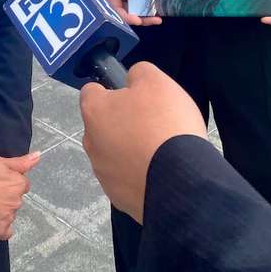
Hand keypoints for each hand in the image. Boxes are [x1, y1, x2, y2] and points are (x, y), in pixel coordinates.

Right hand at [0, 152, 39, 239]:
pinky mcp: (0, 231)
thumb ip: (21, 162)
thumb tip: (38, 156)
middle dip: (6, 198)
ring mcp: (9, 218)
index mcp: (18, 184)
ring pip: (10, 215)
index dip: (10, 184)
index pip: (22, 186)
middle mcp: (17, 202)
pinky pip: (6, 231)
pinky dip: (0, 227)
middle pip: (16, 200)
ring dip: (1, 212)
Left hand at [79, 61, 206, 223]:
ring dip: (128, 150)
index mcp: (94, 111)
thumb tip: (132, 81)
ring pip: (112, 153)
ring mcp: (103, 173)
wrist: (179, 181)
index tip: (132, 95)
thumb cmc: (164, 124)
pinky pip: (125, 179)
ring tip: (158, 150)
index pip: (91, 92)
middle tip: (151, 122)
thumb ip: (139, 73)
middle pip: (101, 125)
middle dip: (120, 122)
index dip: (111, 90)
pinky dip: (138, 174)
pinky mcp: (118, 198)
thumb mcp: (156, 81)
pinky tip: (159, 172)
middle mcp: (91, 142)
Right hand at [98, 0, 161, 26]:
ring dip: (147, 14)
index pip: (116, 8)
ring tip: (159, 18)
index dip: (126, 17)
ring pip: (136, 8)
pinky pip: (143, 0)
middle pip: (127, 12)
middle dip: (141, 19)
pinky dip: (150, 5)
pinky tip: (158, 7)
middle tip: (155, 20)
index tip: (138, 20)